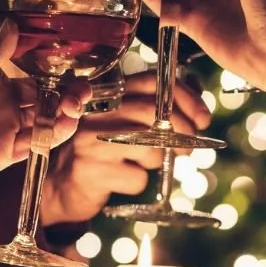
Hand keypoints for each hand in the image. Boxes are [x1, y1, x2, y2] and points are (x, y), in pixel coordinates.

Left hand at [0, 24, 87, 197]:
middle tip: (80, 89)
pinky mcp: (6, 154)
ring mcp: (6, 127)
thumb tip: (11, 27)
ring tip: (74, 107)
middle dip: (67, 90)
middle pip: (47, 93)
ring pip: (47, 118)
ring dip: (64, 112)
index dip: (54, 62)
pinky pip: (37, 144)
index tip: (73, 55)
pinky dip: (52, 136)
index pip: (31, 65)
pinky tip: (61, 127)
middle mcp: (3, 100)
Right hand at [40, 71, 211, 224]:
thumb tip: (196, 94)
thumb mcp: (128, 123)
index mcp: (108, 95)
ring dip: (158, 160)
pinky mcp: (90, 171)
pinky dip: (139, 182)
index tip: (203, 117)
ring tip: (144, 163)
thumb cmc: (104, 150)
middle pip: (151, 111)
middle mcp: (97, 112)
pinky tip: (123, 180)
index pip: (151, 81)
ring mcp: (91, 141)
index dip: (183, 96)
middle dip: (182, 130)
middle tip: (189, 147)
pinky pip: (136, 178)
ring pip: (147, 146)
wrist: (62, 185)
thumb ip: (157, 107)